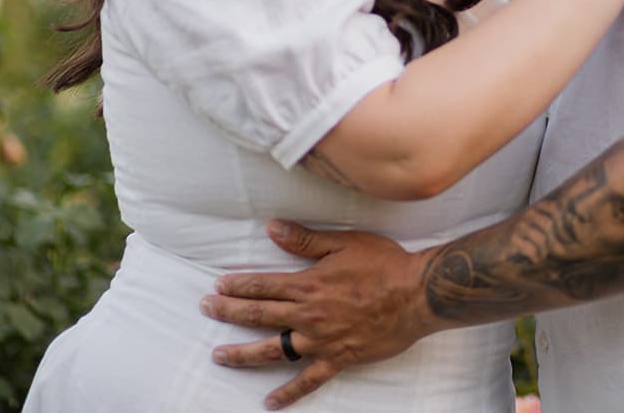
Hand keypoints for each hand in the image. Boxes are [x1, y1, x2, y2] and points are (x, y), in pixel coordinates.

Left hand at [199, 221, 434, 408]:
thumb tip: (272, 229)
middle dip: (229, 312)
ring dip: (243, 354)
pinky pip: (307, 380)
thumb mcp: (344, 243)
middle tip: (206, 309)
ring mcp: (321, 341)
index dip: (238, 285)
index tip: (217, 286)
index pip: (263, 284)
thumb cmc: (384, 264)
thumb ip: (305, 240)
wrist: (417, 295)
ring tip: (219, 355)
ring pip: (273, 350)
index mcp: (308, 285)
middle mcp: (308, 316)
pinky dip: (288, 394)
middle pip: (259, 315)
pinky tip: (269, 403)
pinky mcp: (338, 359)